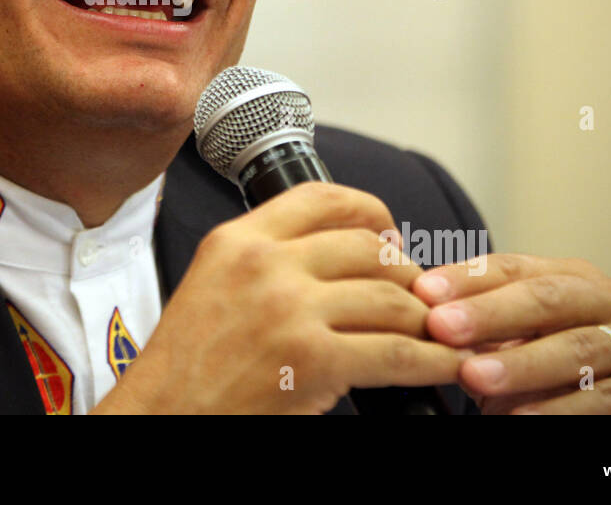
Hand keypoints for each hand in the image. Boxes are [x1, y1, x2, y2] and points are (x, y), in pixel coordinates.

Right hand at [92, 182, 464, 413]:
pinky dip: (434, 361)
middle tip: (420, 297)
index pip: (320, 197)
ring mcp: (290, 309)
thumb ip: (263, 261)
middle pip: (367, 248)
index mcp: (237, 240)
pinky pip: (396, 353)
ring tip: (440, 334)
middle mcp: (264, 264)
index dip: (370, 211)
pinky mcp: (312, 359)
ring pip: (390, 298)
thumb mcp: (212, 284)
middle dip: (407, 274)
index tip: (389, 233)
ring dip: (428, 320)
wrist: (164, 413)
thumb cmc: (186, 367)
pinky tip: (447, 365)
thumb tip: (333, 256)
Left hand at [412, 254, 610, 413]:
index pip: (516, 267)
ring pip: (579, 348)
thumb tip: (423, 309)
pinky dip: (562, 409)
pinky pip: (609, 399)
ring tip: (474, 376)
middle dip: (490, 313)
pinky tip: (523, 417)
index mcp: (579, 278)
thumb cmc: (572, 375)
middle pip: (549, 299)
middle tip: (442, 327)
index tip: (423, 292)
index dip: (468, 278)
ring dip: (521, 364)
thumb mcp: (530, 340)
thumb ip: (490, 325)